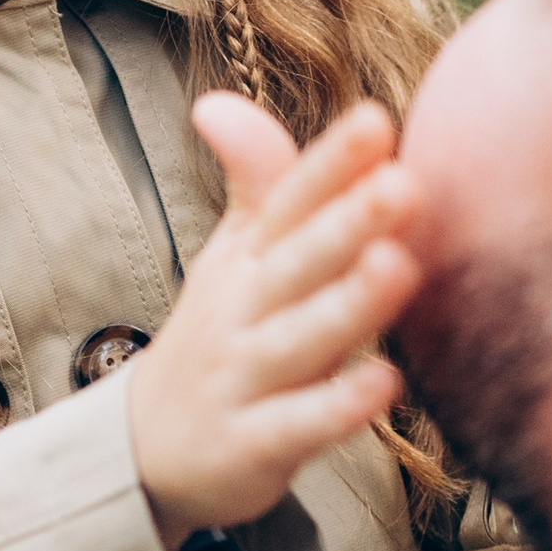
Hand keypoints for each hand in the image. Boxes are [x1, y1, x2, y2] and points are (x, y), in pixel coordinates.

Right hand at [128, 97, 420, 550]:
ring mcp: (244, 378)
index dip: (329, 163)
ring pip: (299, 338)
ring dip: (348, 305)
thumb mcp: (232, 256)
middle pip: (297, 260)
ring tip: (400, 266)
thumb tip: (216, 99)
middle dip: (347, 221)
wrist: (149, 451)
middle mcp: (242, 310)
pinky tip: (388, 382)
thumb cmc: (221, 337)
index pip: (287, 201)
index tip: (376, 120)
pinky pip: (299, 425)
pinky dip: (339, 407)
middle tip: (403, 183)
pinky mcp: (251, 445)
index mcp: (246, 258)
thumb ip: (256, 182)